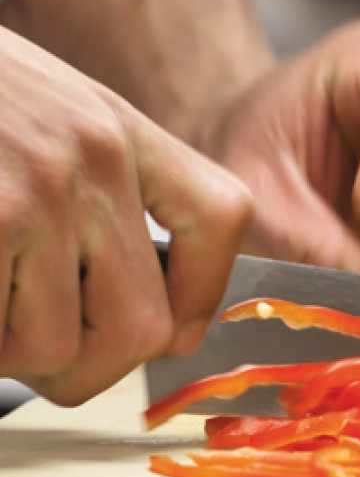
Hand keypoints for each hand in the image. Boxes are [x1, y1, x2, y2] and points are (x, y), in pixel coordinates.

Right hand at [0, 28, 251, 404]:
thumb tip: (137, 308)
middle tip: (34, 345)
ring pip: (55, 350)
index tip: (171, 330)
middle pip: (143, 327)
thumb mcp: (46, 112)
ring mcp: (33, 192)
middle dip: (86, 364)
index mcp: (117, 129)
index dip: (202, 294)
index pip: (221, 216)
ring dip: (10, 354)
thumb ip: (96, 185)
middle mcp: (92, 158)